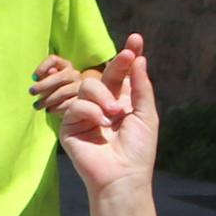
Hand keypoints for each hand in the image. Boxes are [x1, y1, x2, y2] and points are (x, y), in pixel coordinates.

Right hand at [37, 36, 159, 193]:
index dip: (128, 56)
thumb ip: (141, 86)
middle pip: (103, 75)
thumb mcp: (145, 114)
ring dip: (103, 96)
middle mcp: (102, 105)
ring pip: (87, 87)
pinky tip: (100, 125)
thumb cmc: (137, 150)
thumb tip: (139, 59)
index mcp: (122, 102)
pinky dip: (90, 112)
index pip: (122, 75)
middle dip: (116, 65)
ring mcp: (84, 115)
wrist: (122, 176)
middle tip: (127, 56)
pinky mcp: (70, 126)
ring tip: (114, 114)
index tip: (135, 39)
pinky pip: (76, 106)